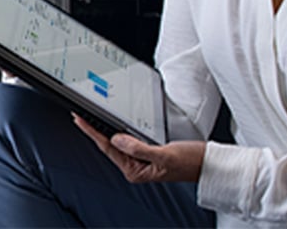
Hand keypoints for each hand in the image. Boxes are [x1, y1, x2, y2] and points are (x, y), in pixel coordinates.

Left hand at [73, 115, 205, 182]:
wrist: (207, 163)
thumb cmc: (189, 162)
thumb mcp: (164, 154)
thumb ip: (139, 148)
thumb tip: (117, 139)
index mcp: (136, 170)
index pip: (108, 147)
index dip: (92, 132)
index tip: (80, 120)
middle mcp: (135, 166)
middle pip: (108, 144)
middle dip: (93, 130)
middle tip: (78, 116)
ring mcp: (141, 159)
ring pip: (116, 142)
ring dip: (103, 130)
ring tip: (88, 119)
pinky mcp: (147, 152)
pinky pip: (127, 139)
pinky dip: (117, 130)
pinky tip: (111, 125)